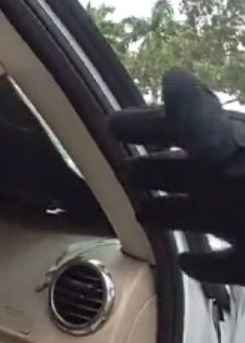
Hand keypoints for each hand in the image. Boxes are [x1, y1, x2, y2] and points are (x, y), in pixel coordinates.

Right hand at [108, 69, 244, 284]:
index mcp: (233, 150)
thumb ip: (205, 121)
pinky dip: (206, 264)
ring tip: (143, 213)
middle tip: (124, 170)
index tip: (111, 125)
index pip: (180, 130)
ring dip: (173, 213)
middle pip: (189, 173)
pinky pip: (228, 262)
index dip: (145, 126)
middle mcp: (240, 183)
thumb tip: (173, 78)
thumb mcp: (242, 153)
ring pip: (203, 215)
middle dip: (156, 170)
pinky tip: (187, 263)